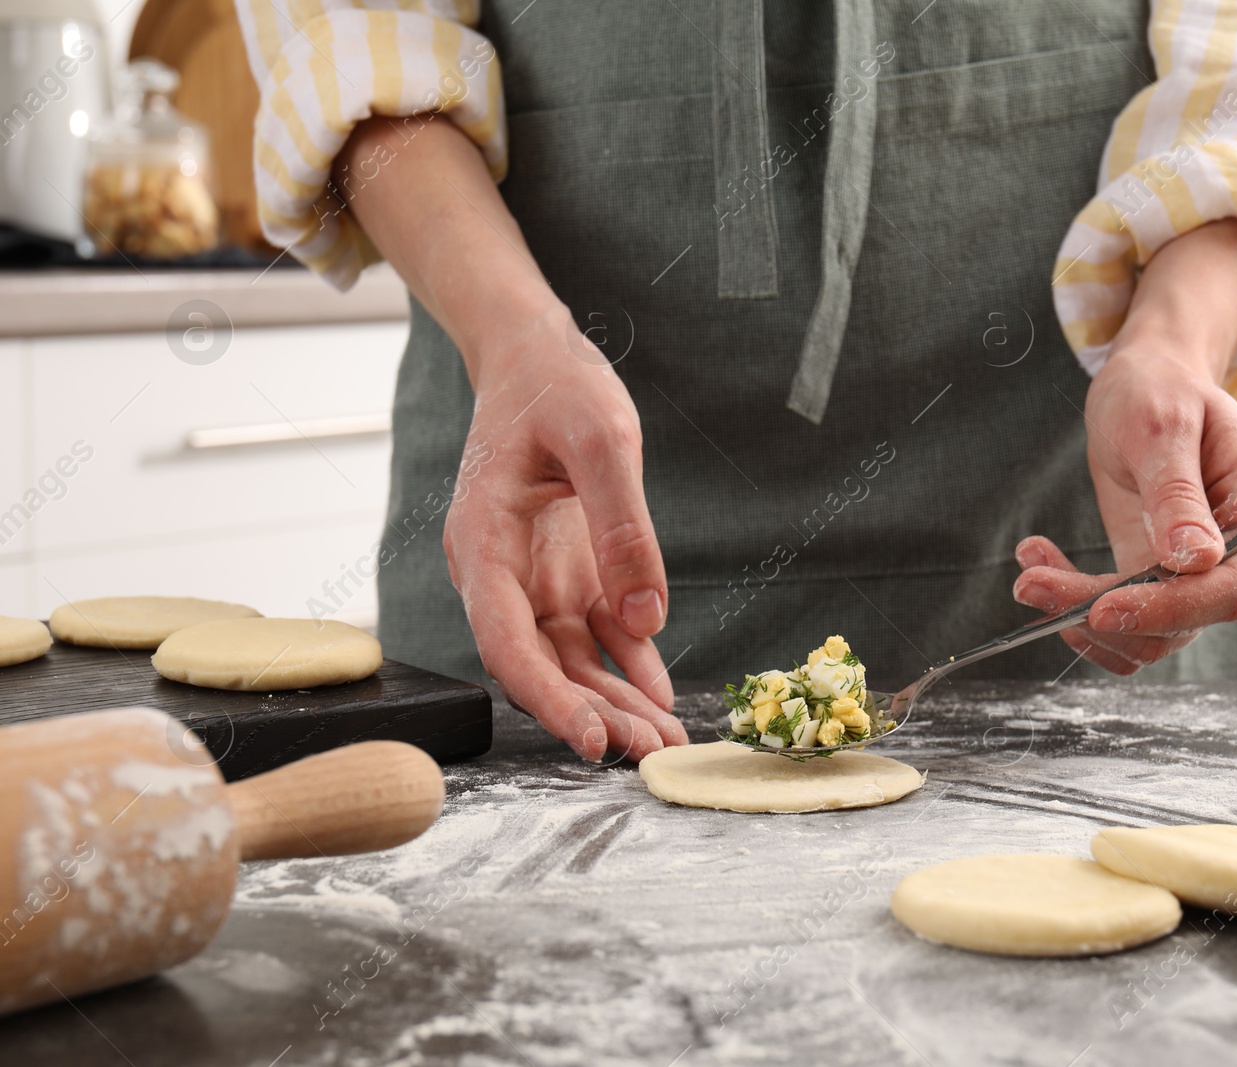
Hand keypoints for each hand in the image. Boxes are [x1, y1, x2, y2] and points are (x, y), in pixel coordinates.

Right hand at [332, 116, 686, 758]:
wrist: (536, 356)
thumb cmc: (555, 386)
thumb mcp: (601, 438)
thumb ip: (623, 527)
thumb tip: (645, 619)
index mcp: (483, 543)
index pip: (509, 642)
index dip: (549, 697)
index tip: (591, 739)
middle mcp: (501, 573)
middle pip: (542, 663)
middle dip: (594, 713)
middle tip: (651, 753)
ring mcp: (534, 576)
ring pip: (570, 658)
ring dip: (616, 699)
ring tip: (666, 739)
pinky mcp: (568, 571)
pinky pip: (597, 632)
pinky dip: (630, 664)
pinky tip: (661, 696)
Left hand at [1014, 216, 1236, 673]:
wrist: (1149, 385)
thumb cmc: (1162, 389)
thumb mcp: (1162, 426)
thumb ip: (1178, 493)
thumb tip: (1197, 560)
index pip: (1230, 586)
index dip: (1168, 609)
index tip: (1100, 610)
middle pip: (1188, 617)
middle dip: (1105, 611)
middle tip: (1033, 583)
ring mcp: (1207, 571)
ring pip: (1152, 631)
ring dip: (1081, 613)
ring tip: (1032, 570)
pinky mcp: (1165, 581)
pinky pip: (1130, 622)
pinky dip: (1080, 610)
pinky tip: (1045, 568)